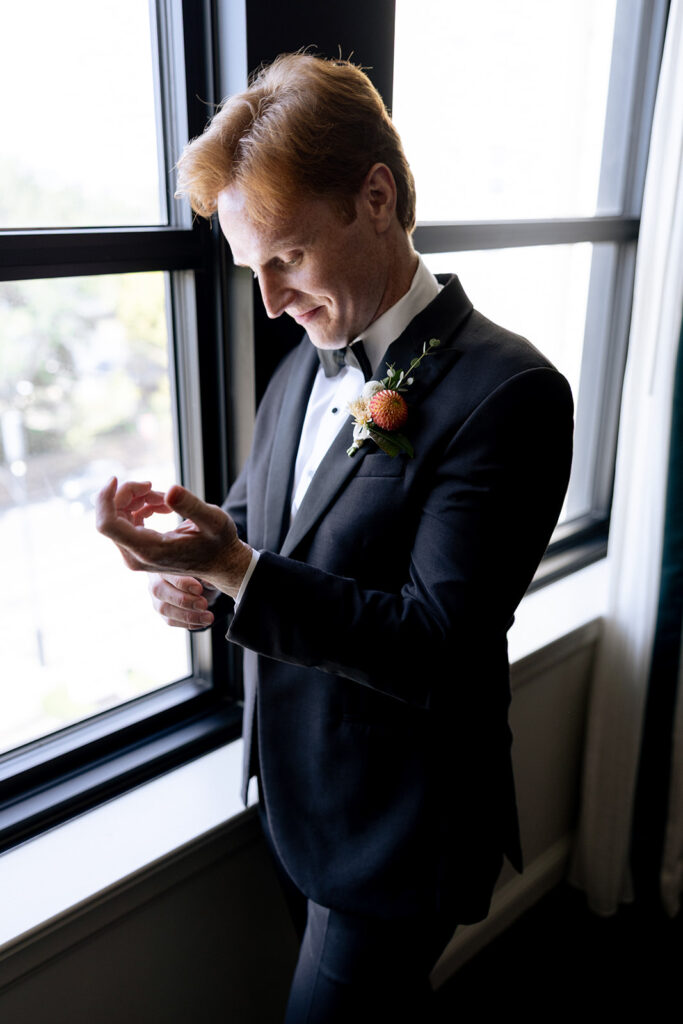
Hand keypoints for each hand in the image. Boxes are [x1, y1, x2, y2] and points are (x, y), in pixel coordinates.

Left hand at [96, 478, 252, 598]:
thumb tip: (170, 490)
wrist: (220, 563)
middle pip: (111, 517)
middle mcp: (136, 556)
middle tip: (153, 486)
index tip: (115, 478)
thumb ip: (191, 506)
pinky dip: (140, 507)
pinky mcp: (138, 549)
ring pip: (117, 517)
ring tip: (165, 500)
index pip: (108, 525)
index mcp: (150, 550)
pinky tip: (163, 506)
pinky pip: (125, 521)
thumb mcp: (214, 521)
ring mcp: (135, 554)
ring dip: (136, 500)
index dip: (105, 499)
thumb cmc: (219, 543)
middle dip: (128, 494)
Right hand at [148, 573, 215, 629]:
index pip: (166, 572)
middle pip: (159, 590)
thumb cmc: (201, 570)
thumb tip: (209, 582)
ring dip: (187, 616)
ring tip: (208, 617)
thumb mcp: (207, 569)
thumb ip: (207, 573)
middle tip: (204, 604)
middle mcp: (155, 578)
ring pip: (163, 608)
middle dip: (183, 600)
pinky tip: (203, 622)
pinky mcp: (162, 610)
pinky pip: (170, 620)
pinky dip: (188, 623)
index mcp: (164, 563)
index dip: (182, 582)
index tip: (199, 589)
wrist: (200, 581)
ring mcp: (156, 597)